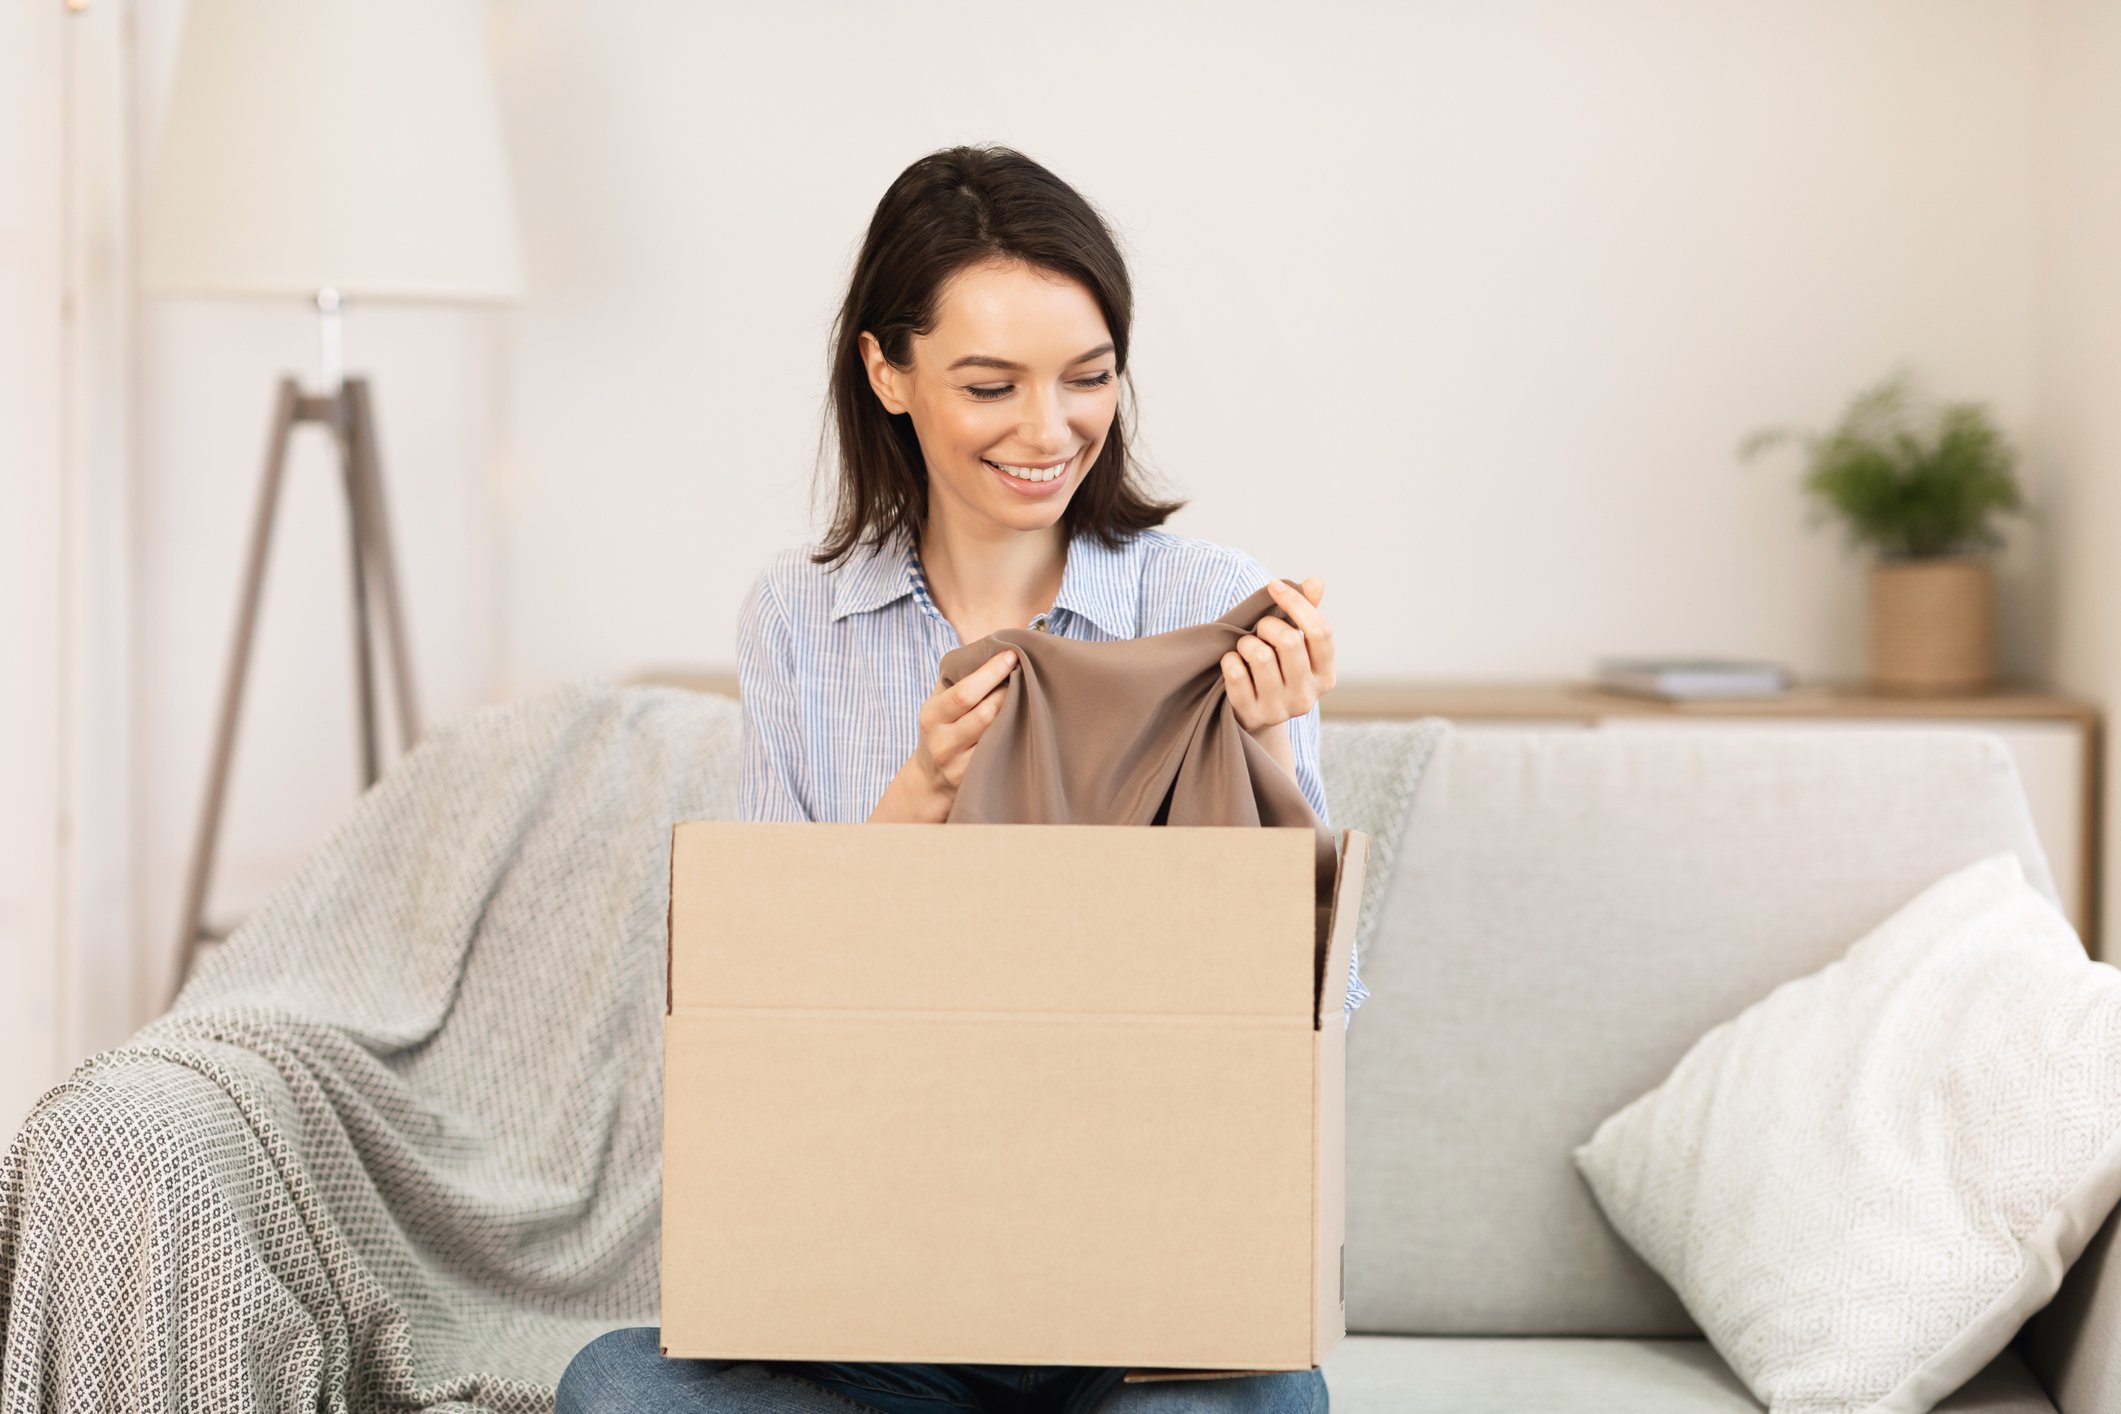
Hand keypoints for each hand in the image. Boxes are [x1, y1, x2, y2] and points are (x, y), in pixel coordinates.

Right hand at [868, 648, 1016, 822]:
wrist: (931, 779)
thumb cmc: (942, 727)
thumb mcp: (939, 702)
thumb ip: (958, 677)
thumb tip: (994, 646)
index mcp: (932, 715)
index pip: (964, 692)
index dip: (990, 672)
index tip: (1012, 654)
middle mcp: (943, 742)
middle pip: (985, 714)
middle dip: (1010, 691)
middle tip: (1027, 674)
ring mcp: (959, 765)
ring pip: (997, 735)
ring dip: (1018, 712)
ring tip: (1030, 694)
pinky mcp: (975, 780)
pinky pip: (1002, 753)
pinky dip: (1017, 734)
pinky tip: (1028, 721)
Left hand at [1222, 577, 1335, 733]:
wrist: (1252, 715)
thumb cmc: (1275, 668)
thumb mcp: (1293, 644)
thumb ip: (1305, 613)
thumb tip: (1316, 583)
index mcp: (1325, 675)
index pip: (1320, 631)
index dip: (1296, 603)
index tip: (1273, 586)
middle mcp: (1307, 696)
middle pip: (1289, 641)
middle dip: (1267, 624)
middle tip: (1260, 629)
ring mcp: (1280, 710)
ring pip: (1260, 656)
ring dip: (1246, 643)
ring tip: (1246, 648)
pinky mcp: (1252, 716)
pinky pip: (1235, 673)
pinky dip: (1230, 660)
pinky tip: (1233, 663)